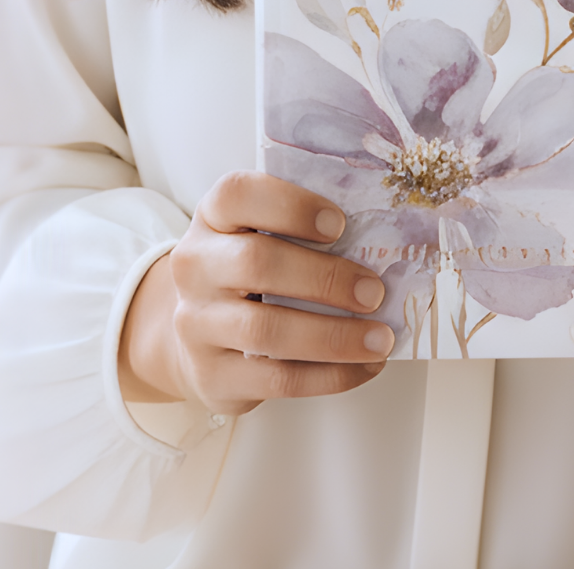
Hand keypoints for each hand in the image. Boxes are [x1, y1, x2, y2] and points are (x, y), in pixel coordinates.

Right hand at [118, 172, 392, 414]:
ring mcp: (196, 325)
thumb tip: (379, 241)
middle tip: (375, 292)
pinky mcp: (211, 377)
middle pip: (256, 264)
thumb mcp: (256, 233)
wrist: (192, 333)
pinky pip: (276, 380)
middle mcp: (194, 266)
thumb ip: (300, 227)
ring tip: (380, 338)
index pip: (238, 194)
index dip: (291, 205)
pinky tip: (364, 366)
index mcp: (212, 216)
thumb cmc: (245, 270)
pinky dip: (329, 375)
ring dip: (334, 336)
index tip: (340, 224)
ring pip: (266, 331)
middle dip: (325, 278)